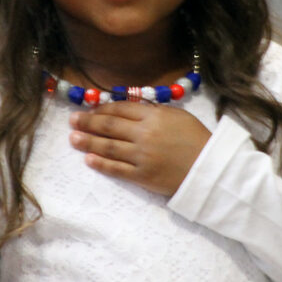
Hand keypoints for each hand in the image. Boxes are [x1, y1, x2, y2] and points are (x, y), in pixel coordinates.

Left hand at [68, 102, 210, 195]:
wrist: (209, 169)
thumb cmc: (196, 139)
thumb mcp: (177, 116)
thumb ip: (152, 110)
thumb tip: (129, 105)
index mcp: (154, 116)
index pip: (121, 109)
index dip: (102, 108)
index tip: (89, 109)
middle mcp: (144, 134)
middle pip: (109, 126)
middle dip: (88, 122)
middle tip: (72, 120)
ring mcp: (142, 156)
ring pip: (108, 147)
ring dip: (88, 142)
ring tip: (73, 138)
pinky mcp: (142, 176)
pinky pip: (117, 169)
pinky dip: (100, 164)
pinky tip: (88, 159)